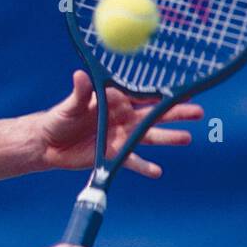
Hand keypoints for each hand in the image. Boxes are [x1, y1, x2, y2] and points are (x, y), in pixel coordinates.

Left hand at [36, 70, 203, 178]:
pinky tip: (157, 171)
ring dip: (168, 137)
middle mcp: (123, 117)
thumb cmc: (58, 118)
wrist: (48, 144)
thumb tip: (80, 74)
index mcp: (115, 100)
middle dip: (176, 113)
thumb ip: (79, 92)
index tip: (182, 90)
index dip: (162, 93)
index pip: (143, 95)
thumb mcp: (69, 105)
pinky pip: (132, 161)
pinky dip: (144, 166)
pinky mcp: (114, 155)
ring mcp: (121, 137)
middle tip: (198, 111)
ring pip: (149, 136)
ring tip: (188, 138)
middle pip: (154, 115)